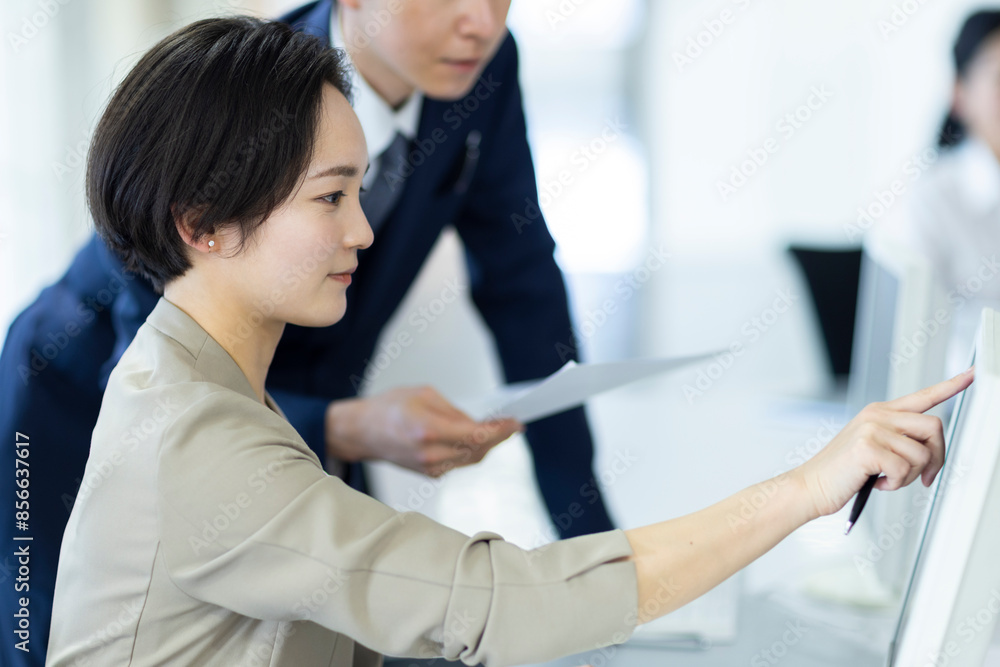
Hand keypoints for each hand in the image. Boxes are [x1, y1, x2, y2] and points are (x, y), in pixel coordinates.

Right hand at [324, 386, 523, 476]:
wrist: (363, 432)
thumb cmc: (390, 407)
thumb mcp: (424, 394)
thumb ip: (455, 411)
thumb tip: (479, 424)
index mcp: (428, 429)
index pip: (476, 435)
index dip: (500, 431)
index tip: (516, 423)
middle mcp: (430, 453)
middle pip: (478, 451)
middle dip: (499, 438)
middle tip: (513, 426)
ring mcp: (429, 467)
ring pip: (471, 459)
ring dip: (488, 446)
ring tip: (500, 430)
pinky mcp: (429, 473)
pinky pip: (459, 463)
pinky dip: (472, 451)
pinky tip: (478, 439)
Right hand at [795, 367, 973, 518]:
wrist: (812, 485)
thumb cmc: (843, 471)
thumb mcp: (873, 448)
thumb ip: (899, 441)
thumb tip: (930, 453)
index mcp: (879, 412)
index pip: (923, 395)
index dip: (951, 385)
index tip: (972, 373)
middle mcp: (877, 415)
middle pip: (934, 427)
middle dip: (937, 457)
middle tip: (924, 476)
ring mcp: (872, 429)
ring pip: (922, 454)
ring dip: (910, 476)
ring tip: (887, 478)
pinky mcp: (868, 447)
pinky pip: (904, 470)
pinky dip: (895, 484)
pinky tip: (877, 482)